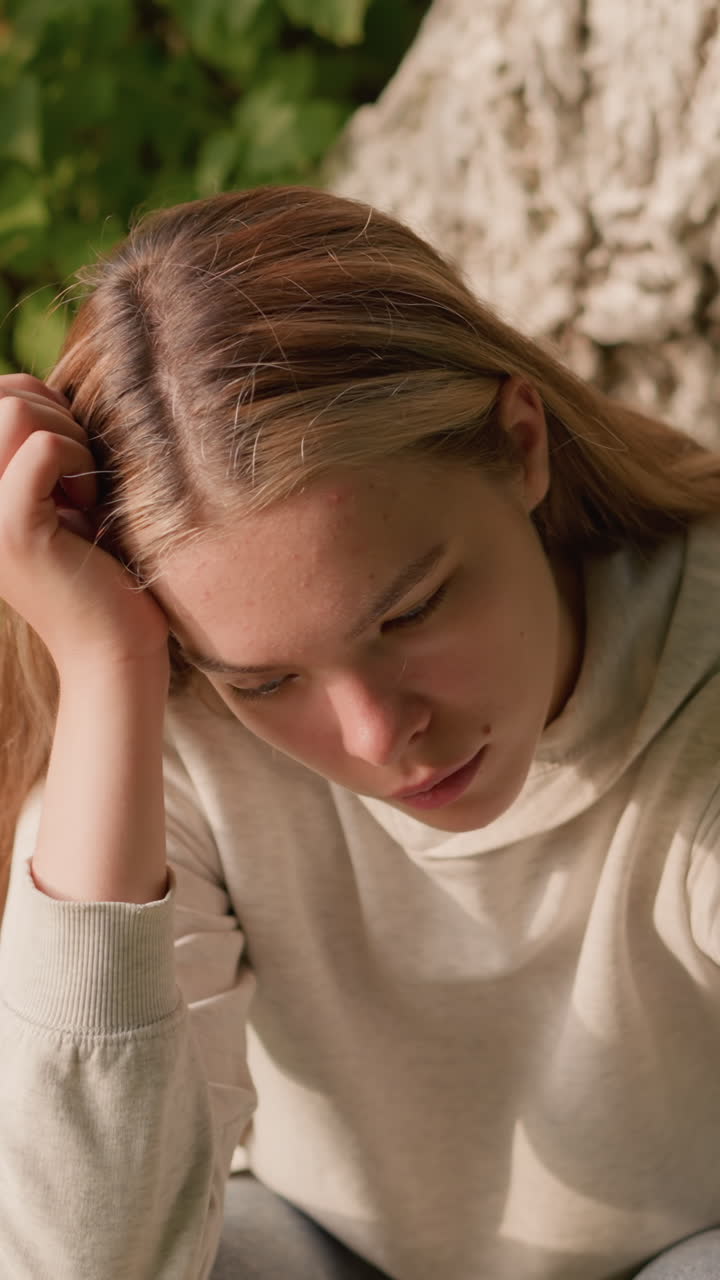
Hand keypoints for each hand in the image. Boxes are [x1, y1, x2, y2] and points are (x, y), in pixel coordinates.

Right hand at [0, 374, 169, 675]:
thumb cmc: (102, 568)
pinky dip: (80, 466)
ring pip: (18, 411)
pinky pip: (44, 450)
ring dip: (71, 442)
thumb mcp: (63, 495)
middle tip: (82, 480)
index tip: (69, 465)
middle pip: (5, 394)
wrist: (113, 647)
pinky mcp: (12, 531)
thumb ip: (40, 445)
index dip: (44, 407)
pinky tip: (89, 510)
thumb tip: (40, 388)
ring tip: (84, 496)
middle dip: (60, 419)